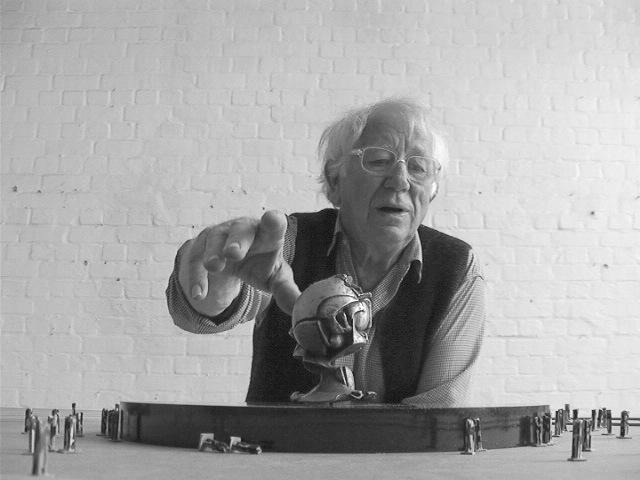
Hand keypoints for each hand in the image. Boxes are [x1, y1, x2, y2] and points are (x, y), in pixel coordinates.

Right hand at [180, 210, 300, 314]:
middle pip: (241, 230)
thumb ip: (286, 291)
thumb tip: (299, 309)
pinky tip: (199, 294)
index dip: (273, 221)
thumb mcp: (275, 278)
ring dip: (213, 253)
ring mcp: (221, 233)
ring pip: (215, 238)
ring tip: (213, 267)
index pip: (274, 224)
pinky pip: (196, 257)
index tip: (273, 219)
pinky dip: (196, 276)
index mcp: (268, 234)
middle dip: (237, 240)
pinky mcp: (202, 243)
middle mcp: (245, 229)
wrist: (234, 260)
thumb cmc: (261, 265)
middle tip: (233, 253)